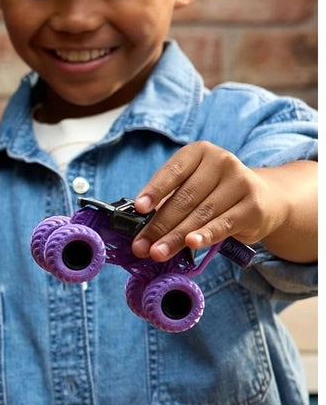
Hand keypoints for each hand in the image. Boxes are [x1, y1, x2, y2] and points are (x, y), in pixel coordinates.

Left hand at [130, 141, 287, 261]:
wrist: (265, 198)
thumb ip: (168, 201)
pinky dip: (206, 236)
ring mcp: (241, 183)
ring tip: (157, 253)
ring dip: (175, 237)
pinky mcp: (253, 207)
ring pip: (201, 214)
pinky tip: (192, 244)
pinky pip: (224, 224)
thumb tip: (140, 227)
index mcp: (200, 152)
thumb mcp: (191, 187)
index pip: (174, 171)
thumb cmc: (214, 193)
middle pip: (184, 198)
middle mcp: (222, 162)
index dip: (155, 190)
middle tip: (140, 246)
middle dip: (159, 225)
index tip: (139, 208)